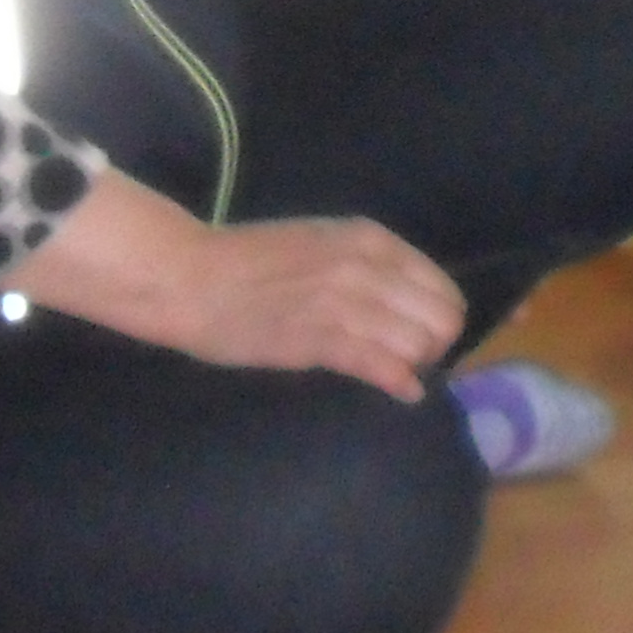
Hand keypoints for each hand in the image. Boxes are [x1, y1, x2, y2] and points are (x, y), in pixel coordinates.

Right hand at [7, 170, 462, 404]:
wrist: (191, 277)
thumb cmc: (251, 261)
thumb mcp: (324, 243)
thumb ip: (369, 265)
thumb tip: (409, 299)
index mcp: (370, 240)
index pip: (440, 286)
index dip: (440, 316)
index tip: (425, 335)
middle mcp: (367, 267)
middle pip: (440, 318)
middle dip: (435, 344)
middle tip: (413, 358)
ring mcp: (345, 303)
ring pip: (417, 344)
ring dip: (415, 364)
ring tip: (396, 372)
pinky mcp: (320, 339)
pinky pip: (382, 365)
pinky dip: (400, 383)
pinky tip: (403, 392)